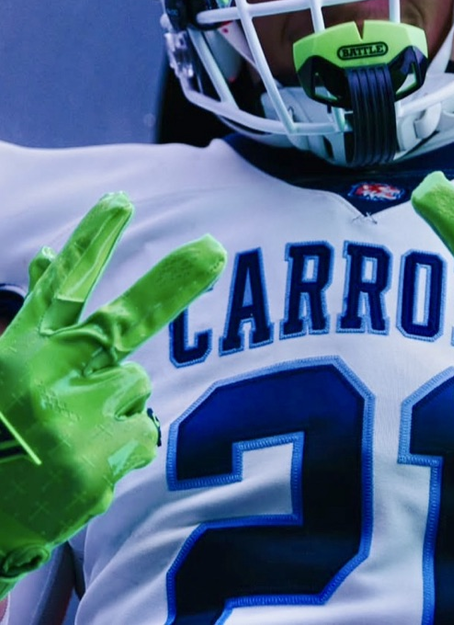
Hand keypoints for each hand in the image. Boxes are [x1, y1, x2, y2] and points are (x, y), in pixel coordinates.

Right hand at [0, 193, 226, 595]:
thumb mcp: (6, 367)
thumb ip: (36, 317)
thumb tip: (42, 252)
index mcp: (20, 352)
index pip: (60, 286)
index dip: (92, 241)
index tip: (122, 201)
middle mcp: (48, 382)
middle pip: (125, 321)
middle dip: (174, 282)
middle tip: (215, 249)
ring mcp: (77, 426)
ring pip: (135, 386)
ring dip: (114, 403)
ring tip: (69, 435)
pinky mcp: (99, 470)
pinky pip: (142, 434)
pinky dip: (122, 447)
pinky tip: (81, 467)